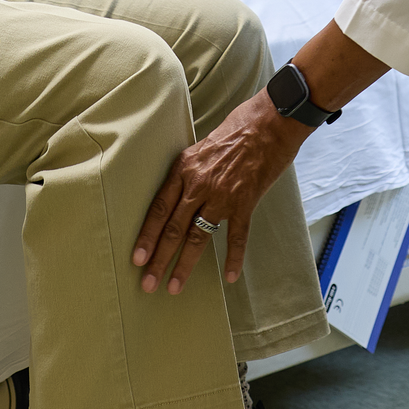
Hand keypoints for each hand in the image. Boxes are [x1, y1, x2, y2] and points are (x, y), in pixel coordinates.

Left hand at [132, 92, 308, 293]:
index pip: (159, 209)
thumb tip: (182, 194)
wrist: (271, 122)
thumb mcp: (202, 145)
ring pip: (198, 236)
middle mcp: (199, 184)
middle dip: (159, 259)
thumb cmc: (238, 127)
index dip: (147, 236)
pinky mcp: (246, 201)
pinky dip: (233, 257)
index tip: (137, 259)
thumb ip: (191, 171)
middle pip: (173, 228)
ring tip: (174, 286)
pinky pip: (237, 235)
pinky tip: (229, 275)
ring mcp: (222, 195)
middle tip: (148, 284)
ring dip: (185, 264)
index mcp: (184, 168)